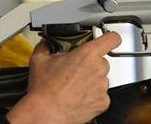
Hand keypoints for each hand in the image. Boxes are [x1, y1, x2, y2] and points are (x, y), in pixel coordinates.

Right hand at [6, 32, 121, 123]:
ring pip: (101, 78)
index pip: (112, 39)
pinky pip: (101, 94)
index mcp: (87, 54)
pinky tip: (78, 95)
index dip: (110, 37)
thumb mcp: (39, 59)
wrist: (46, 112)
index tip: (107, 39)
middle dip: (90, 63)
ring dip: (91, 79)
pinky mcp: (103, 102)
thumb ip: (46, 45)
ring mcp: (102, 87)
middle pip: (102, 60)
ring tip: (74, 85)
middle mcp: (98, 69)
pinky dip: (92, 95)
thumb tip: (46, 44)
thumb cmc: (45, 89)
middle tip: (75, 69)